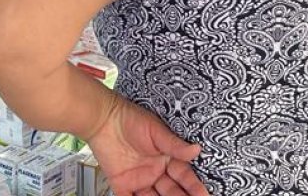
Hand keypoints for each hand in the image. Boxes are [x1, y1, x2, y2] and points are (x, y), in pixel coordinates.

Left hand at [86, 96, 207, 195]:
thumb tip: (197, 150)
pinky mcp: (122, 184)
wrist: (103, 119)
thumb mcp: (156, 132)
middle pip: (172, 191)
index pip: (184, 177)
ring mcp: (139, 179)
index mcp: (166, 158)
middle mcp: (155, 171)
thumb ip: (174, 145)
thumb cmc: (130, 119)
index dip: (194, 187)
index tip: (205, 195)